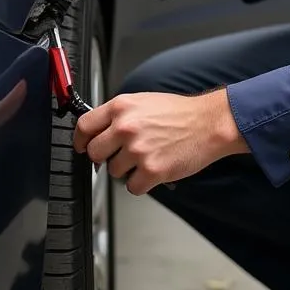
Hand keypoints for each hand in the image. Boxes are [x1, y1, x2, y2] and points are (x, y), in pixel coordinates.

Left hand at [73, 89, 249, 194]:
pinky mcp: (151, 170)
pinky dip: (142, 183)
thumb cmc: (179, 113)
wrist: (209, 123)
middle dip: (104, 158)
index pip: (84, 126)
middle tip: (121, 155)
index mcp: (121, 107)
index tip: (82, 147)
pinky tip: (153, 169)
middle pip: (94, 153)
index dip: (80, 140)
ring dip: (127, 170)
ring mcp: (138, 149)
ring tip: (147, 157)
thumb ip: (118, 115)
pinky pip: (132, 187)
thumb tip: (98, 133)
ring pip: (113, 172)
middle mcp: (126, 127)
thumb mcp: (142, 102)